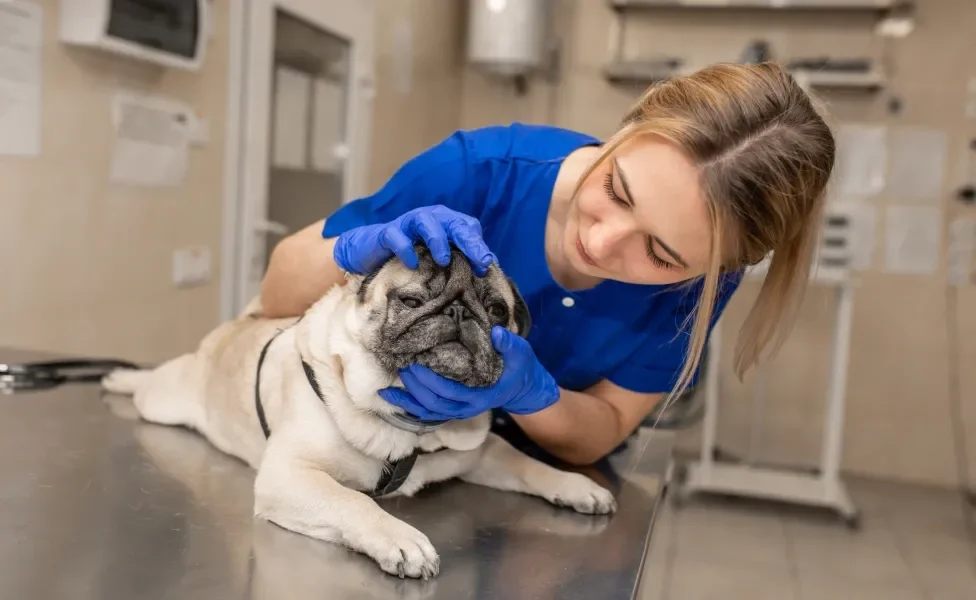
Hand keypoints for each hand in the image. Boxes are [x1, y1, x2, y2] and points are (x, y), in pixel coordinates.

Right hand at [332, 205, 495, 275]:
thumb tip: (488, 271)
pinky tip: (413, 264)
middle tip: (480, 260)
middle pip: (454, 223)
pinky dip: (405, 248)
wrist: (371, 252)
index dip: (479, 245)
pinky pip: (397, 236)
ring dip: (438, 240)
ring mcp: (408, 223)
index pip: (468, 227)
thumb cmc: (411, 256)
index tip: (486, 266)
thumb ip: (460, 260)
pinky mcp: (387, 232)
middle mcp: (430, 218)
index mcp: (446, 222)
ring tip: (444, 260)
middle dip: (469, 241)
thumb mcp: (437, 258)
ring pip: (427, 222)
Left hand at [378, 327, 559, 420]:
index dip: (432, 382)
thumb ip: (510, 345)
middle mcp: (467, 408)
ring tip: (386, 390)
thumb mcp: (521, 353)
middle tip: (402, 367)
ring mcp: (459, 410)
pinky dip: (409, 407)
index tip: (416, 367)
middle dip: (415, 389)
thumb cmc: (519, 368)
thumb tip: (496, 333)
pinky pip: (428, 412)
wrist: (521, 387)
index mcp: (482, 396)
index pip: (452, 392)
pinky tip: (393, 397)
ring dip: (407, 402)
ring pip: (428, 412)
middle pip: (435, 404)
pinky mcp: (453, 408)